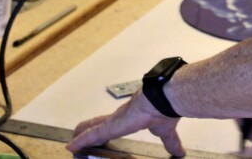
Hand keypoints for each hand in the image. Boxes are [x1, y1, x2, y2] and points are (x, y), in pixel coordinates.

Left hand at [65, 91, 184, 156]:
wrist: (164, 99)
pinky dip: (81, 141)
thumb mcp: (166, 131)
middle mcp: (121, 117)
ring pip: (93, 128)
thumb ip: (171, 142)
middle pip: (100, 123)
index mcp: (133, 118)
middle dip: (90, 130)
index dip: (107, 128)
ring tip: (72, 143)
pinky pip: (92, 134)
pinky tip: (71, 146)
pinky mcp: (111, 126)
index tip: (101, 132)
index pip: (116, 123)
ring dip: (82, 136)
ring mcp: (114, 121)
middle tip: (79, 136)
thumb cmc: (164, 109)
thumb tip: (180, 152)